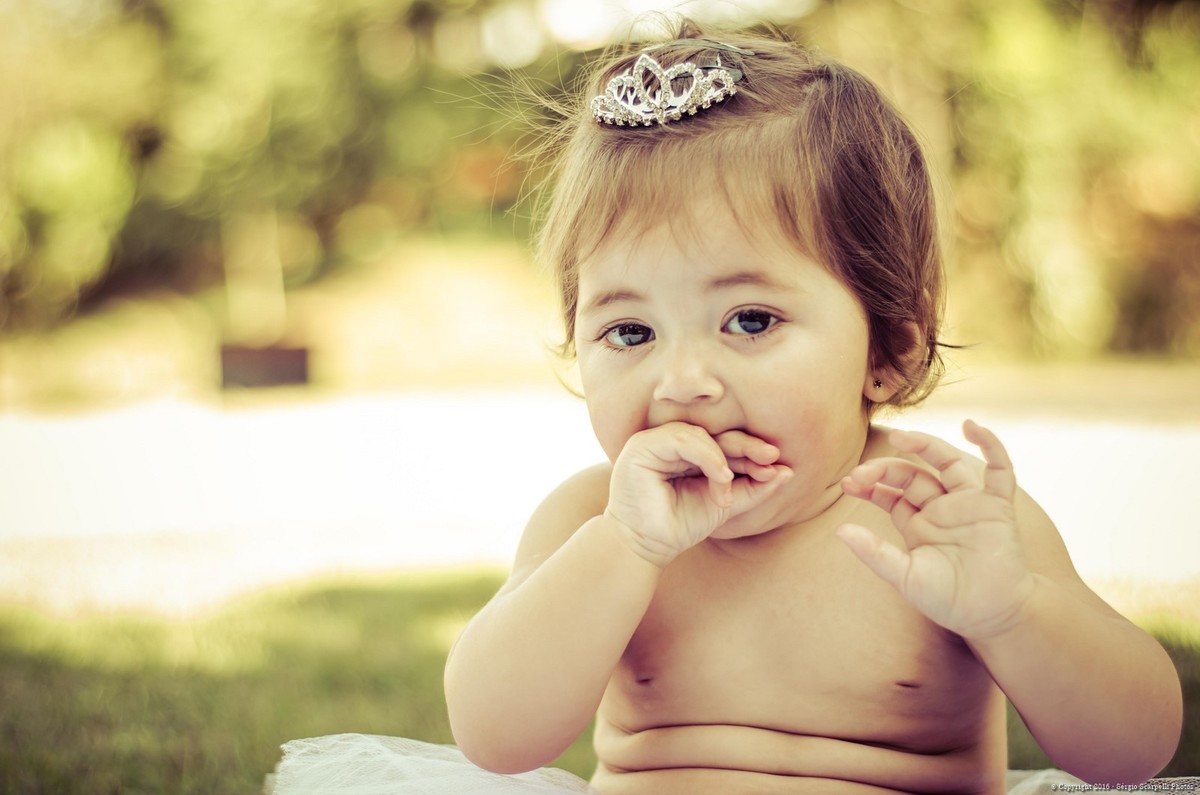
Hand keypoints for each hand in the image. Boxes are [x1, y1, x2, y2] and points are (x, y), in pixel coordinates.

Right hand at [606, 423, 791, 566]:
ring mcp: (654, 441)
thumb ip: (752, 488)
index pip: (724, 445)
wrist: (646, 547)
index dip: (751, 454)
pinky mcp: (642, 446)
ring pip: (700, 435)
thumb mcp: (724, 504)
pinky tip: (722, 475)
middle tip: (771, 456)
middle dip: (746, 446)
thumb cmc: (680, 525)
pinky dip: (706, 455)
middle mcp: (670, 443)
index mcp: (687, 452)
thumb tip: (787, 472)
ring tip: (732, 482)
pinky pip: (681, 439)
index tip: (778, 468)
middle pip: (715, 435)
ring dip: (724, 458)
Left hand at [837, 420, 1033, 639]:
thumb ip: (875, 553)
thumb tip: (839, 531)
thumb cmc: (948, 599)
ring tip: (900, 435)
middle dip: (885, 469)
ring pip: (947, 462)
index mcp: (918, 523)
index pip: (890, 493)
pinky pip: (999, 470)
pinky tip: (971, 427)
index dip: (870, 485)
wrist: (991, 616)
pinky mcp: (997, 506)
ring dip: (925, 445)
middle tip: (861, 472)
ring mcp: (969, 504)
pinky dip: (990, 445)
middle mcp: (942, 508)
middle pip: (912, 474)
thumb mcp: (904, 576)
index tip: (847, 483)